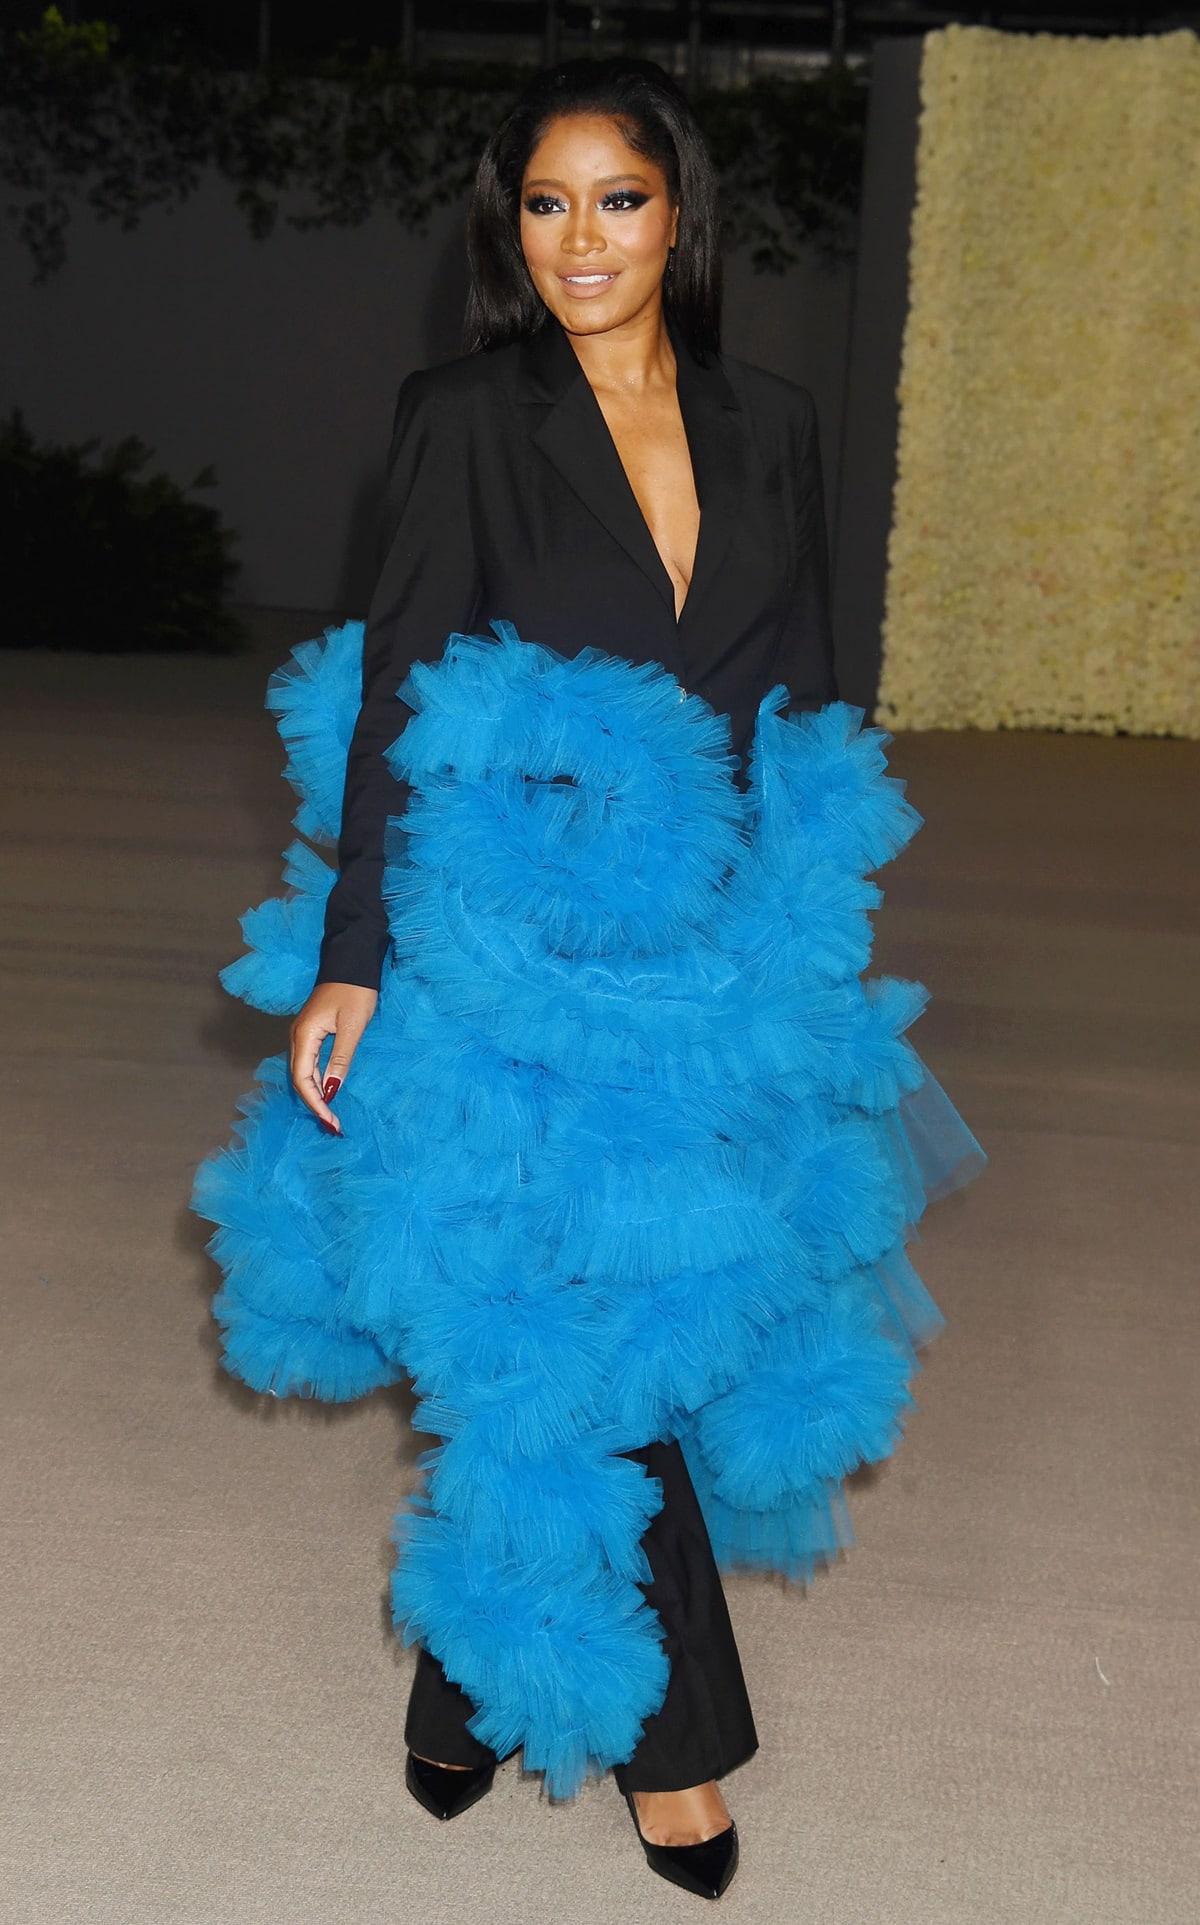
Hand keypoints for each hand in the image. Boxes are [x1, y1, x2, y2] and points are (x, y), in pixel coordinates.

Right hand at [289, 981, 377, 1132]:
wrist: (352, 960)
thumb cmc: (355, 991)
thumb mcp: (352, 1027)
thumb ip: (340, 1059)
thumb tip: (332, 1091)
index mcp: (304, 1036)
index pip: (303, 1080)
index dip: (316, 1104)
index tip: (331, 1122)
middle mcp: (298, 1037)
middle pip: (299, 1079)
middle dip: (314, 1104)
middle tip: (333, 1125)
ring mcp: (303, 1034)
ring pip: (304, 1072)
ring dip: (316, 1094)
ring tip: (331, 1115)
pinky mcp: (312, 1032)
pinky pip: (310, 1063)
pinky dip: (319, 1081)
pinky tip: (329, 1092)